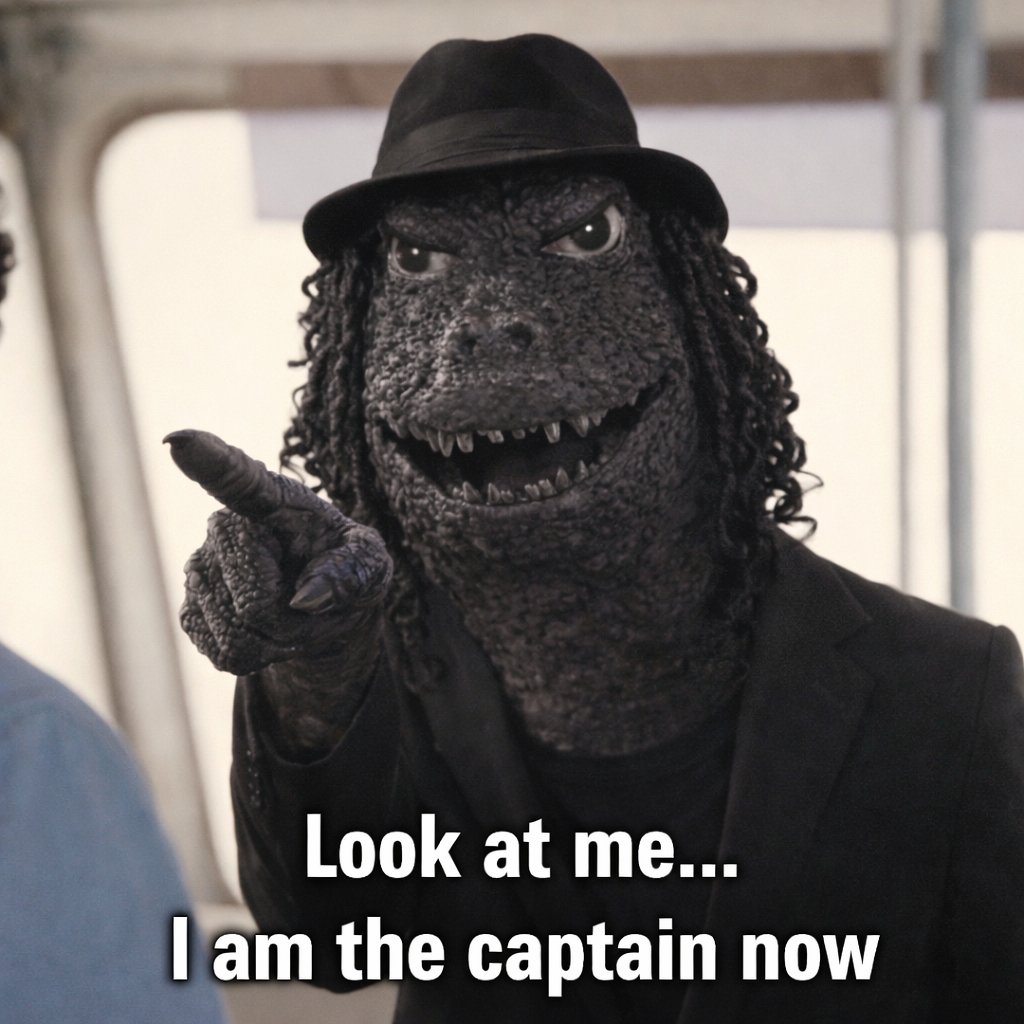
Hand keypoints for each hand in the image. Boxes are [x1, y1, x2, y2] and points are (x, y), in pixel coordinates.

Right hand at [166, 429, 391, 674]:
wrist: (324, 605)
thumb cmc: (347, 567)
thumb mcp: (369, 564)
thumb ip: (351, 573)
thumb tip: (304, 599)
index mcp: (273, 499)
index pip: (237, 477)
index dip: (209, 459)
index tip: (179, 442)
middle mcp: (225, 526)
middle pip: (251, 602)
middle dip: (288, 620)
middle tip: (309, 600)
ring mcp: (200, 567)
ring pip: (236, 635)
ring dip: (275, 640)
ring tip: (289, 611)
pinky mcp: (191, 606)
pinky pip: (224, 652)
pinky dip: (256, 654)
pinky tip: (265, 629)